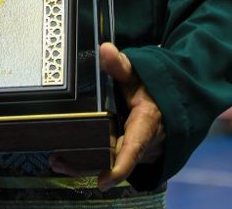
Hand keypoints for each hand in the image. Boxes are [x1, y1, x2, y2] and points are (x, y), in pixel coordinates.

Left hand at [50, 42, 163, 190]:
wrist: (173, 100)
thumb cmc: (154, 87)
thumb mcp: (138, 73)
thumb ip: (120, 65)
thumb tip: (105, 50)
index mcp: (147, 124)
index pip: (134, 149)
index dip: (118, 168)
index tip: (103, 182)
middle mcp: (145, 144)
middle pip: (114, 161)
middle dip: (88, 164)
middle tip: (58, 161)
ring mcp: (139, 152)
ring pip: (112, 163)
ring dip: (86, 164)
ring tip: (58, 162)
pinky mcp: (132, 153)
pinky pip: (113, 161)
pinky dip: (94, 161)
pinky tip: (70, 160)